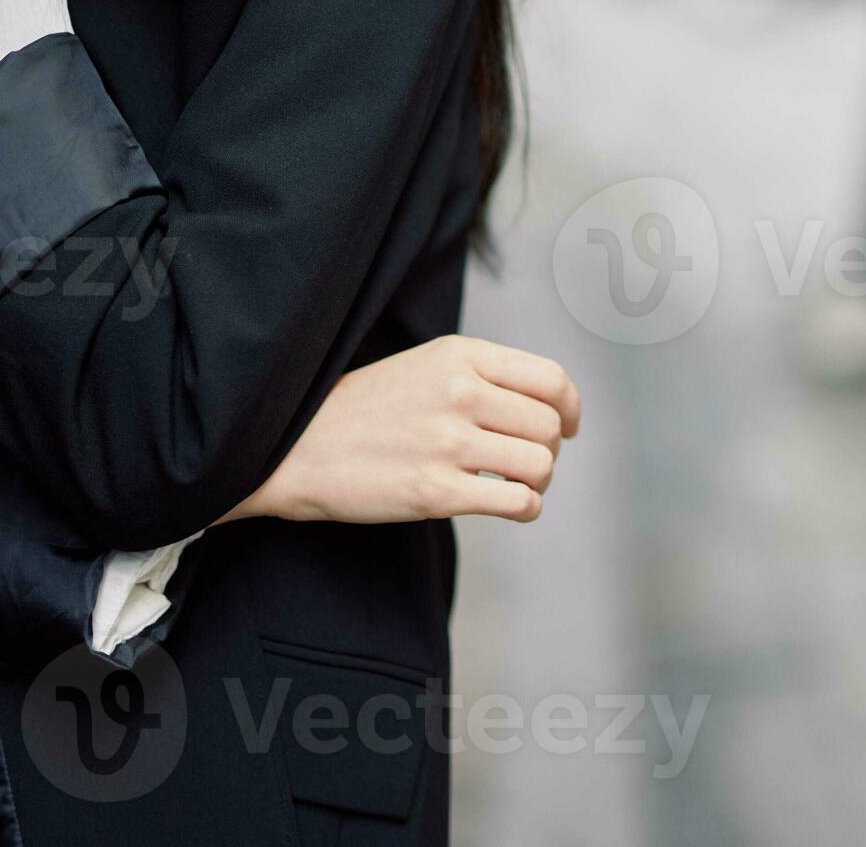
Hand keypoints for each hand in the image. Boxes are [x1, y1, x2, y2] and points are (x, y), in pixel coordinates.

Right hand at [219, 336, 581, 526]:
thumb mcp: (425, 365)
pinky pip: (518, 503)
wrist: (296, 447)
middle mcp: (460, 392)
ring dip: (537, 482)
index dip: (570, 409)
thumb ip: (482, 375)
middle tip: (526, 463)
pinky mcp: (436, 492)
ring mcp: (448, 443)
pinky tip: (511, 507)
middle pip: (548, 426)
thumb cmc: (365, 410)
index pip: (550, 379)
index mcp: (460, 355)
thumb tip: (547, 405)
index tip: (566, 427)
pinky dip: (526, 509)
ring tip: (515, 486)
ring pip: (540, 465)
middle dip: (548, 450)